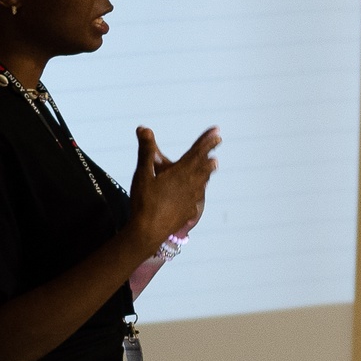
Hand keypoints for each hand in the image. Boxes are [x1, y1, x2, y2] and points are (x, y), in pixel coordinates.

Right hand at [128, 124, 217, 249]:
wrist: (149, 232)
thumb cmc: (144, 202)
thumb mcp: (143, 174)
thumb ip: (146, 151)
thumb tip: (144, 128)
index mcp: (181, 173)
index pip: (197, 152)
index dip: (207, 141)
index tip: (217, 131)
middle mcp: (191, 184)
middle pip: (203, 165)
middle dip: (209, 152)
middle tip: (218, 142)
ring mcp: (191, 199)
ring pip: (202, 181)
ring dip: (207, 171)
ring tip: (213, 165)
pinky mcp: (188, 211)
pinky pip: (197, 197)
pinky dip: (200, 189)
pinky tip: (199, 192)